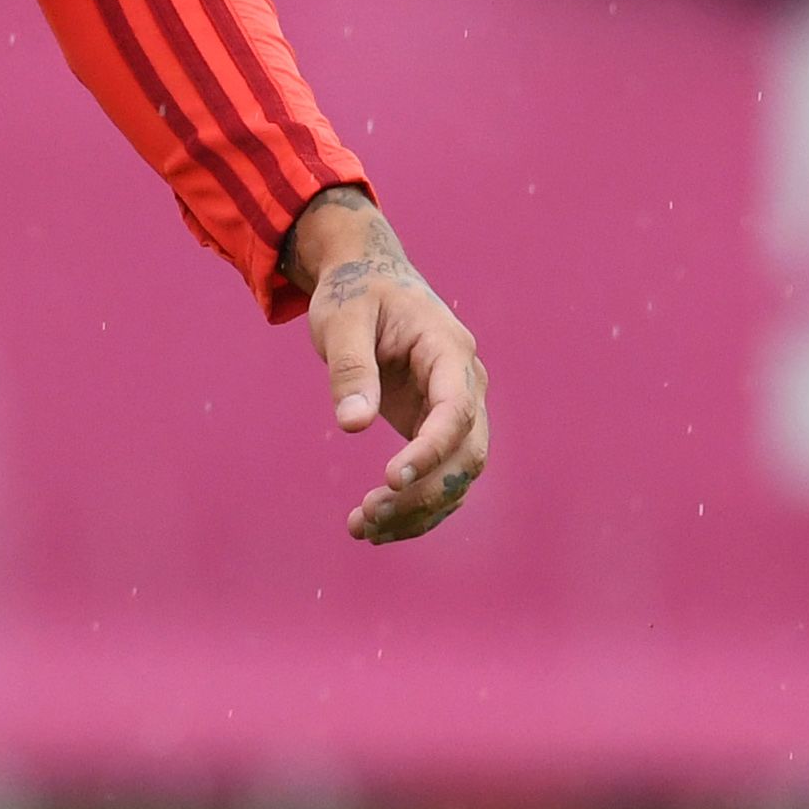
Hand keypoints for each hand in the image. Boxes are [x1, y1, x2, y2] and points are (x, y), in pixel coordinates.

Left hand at [282, 186, 489, 543]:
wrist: (366, 278)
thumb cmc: (354, 293)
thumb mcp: (342, 318)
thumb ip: (350, 368)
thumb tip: (352, 425)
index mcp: (449, 352)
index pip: (456, 411)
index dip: (430, 450)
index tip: (390, 479)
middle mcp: (464, 386)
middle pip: (466, 454)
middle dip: (423, 492)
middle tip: (369, 515)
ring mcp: (454, 410)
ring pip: (456, 475)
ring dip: (417, 509)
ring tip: (362, 529)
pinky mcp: (433, 426)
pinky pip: (436, 474)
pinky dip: (412, 504)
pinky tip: (373, 525)